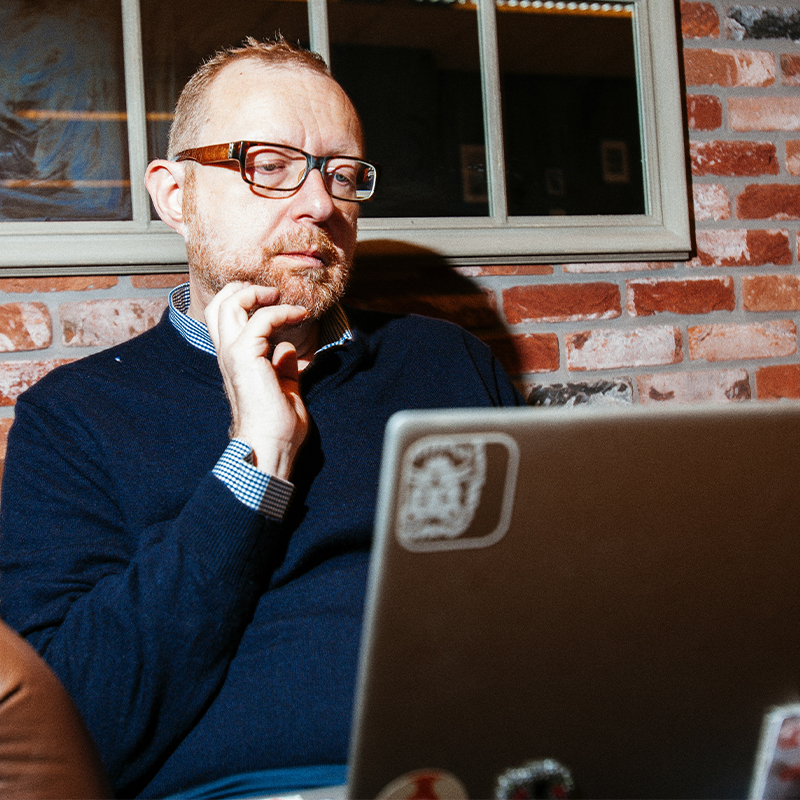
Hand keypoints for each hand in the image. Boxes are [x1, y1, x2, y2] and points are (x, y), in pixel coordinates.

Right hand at [204, 282, 311, 480]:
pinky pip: (261, 320)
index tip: (276, 302)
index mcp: (235, 361)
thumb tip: (286, 348)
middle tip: (272, 293)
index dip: (244, 301)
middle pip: (218, 304)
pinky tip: (299, 315)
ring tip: (282, 298)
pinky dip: (282, 311)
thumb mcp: (284, 386)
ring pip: (228, 304)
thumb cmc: (278, 425)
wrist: (272, 446)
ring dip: (257, 293)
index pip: (224, 319)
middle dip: (243, 289)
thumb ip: (282, 366)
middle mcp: (227, 354)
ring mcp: (232, 355)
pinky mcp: (245, 358)